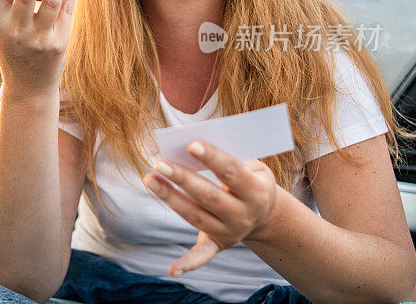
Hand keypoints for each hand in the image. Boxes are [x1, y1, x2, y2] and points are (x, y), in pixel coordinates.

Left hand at [142, 141, 279, 275]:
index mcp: (256, 191)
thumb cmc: (250, 179)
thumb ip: (231, 157)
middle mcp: (243, 214)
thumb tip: (194, 147)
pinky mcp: (218, 245)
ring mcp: (230, 232)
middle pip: (208, 195)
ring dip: (170, 198)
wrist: (266, 214)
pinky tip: (172, 270)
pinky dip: (188, 263)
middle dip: (182, 178)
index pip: (231, 172)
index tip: (191, 144)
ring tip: (149, 178)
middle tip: (159, 163)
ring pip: (195, 215)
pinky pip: (202, 256)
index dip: (212, 158)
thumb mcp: (253, 166)